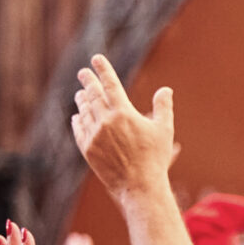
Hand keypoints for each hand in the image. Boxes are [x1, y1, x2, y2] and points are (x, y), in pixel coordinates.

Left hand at [72, 56, 178, 201]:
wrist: (138, 185)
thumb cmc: (155, 158)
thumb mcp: (164, 130)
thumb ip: (163, 107)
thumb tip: (165, 90)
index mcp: (124, 113)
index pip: (110, 84)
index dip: (103, 69)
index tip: (96, 59)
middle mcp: (106, 121)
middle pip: (93, 94)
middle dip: (87, 80)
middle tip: (83, 72)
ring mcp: (94, 135)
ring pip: (84, 111)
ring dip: (82, 99)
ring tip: (80, 93)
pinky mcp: (87, 149)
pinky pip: (79, 129)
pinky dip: (78, 120)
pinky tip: (77, 116)